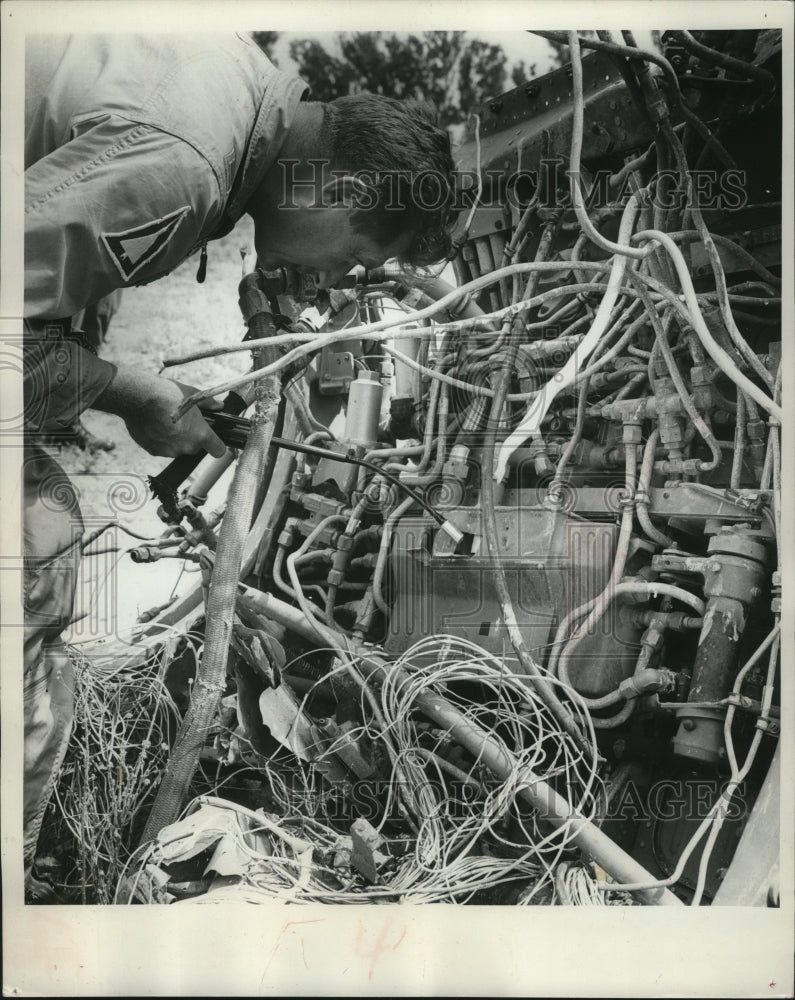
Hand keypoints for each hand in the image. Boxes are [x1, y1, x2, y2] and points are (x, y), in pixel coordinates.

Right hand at [95, 367, 225, 457]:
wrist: (137, 397)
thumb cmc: (166, 394)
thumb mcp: (192, 395)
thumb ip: (208, 404)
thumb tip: (219, 406)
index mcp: (200, 434)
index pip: (218, 450)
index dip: (216, 444)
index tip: (212, 439)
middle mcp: (186, 447)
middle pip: (195, 447)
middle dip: (192, 437)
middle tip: (183, 421)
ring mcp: (169, 451)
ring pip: (178, 448)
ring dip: (175, 439)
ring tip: (166, 421)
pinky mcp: (154, 451)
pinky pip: (162, 448)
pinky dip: (160, 440)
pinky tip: (155, 425)